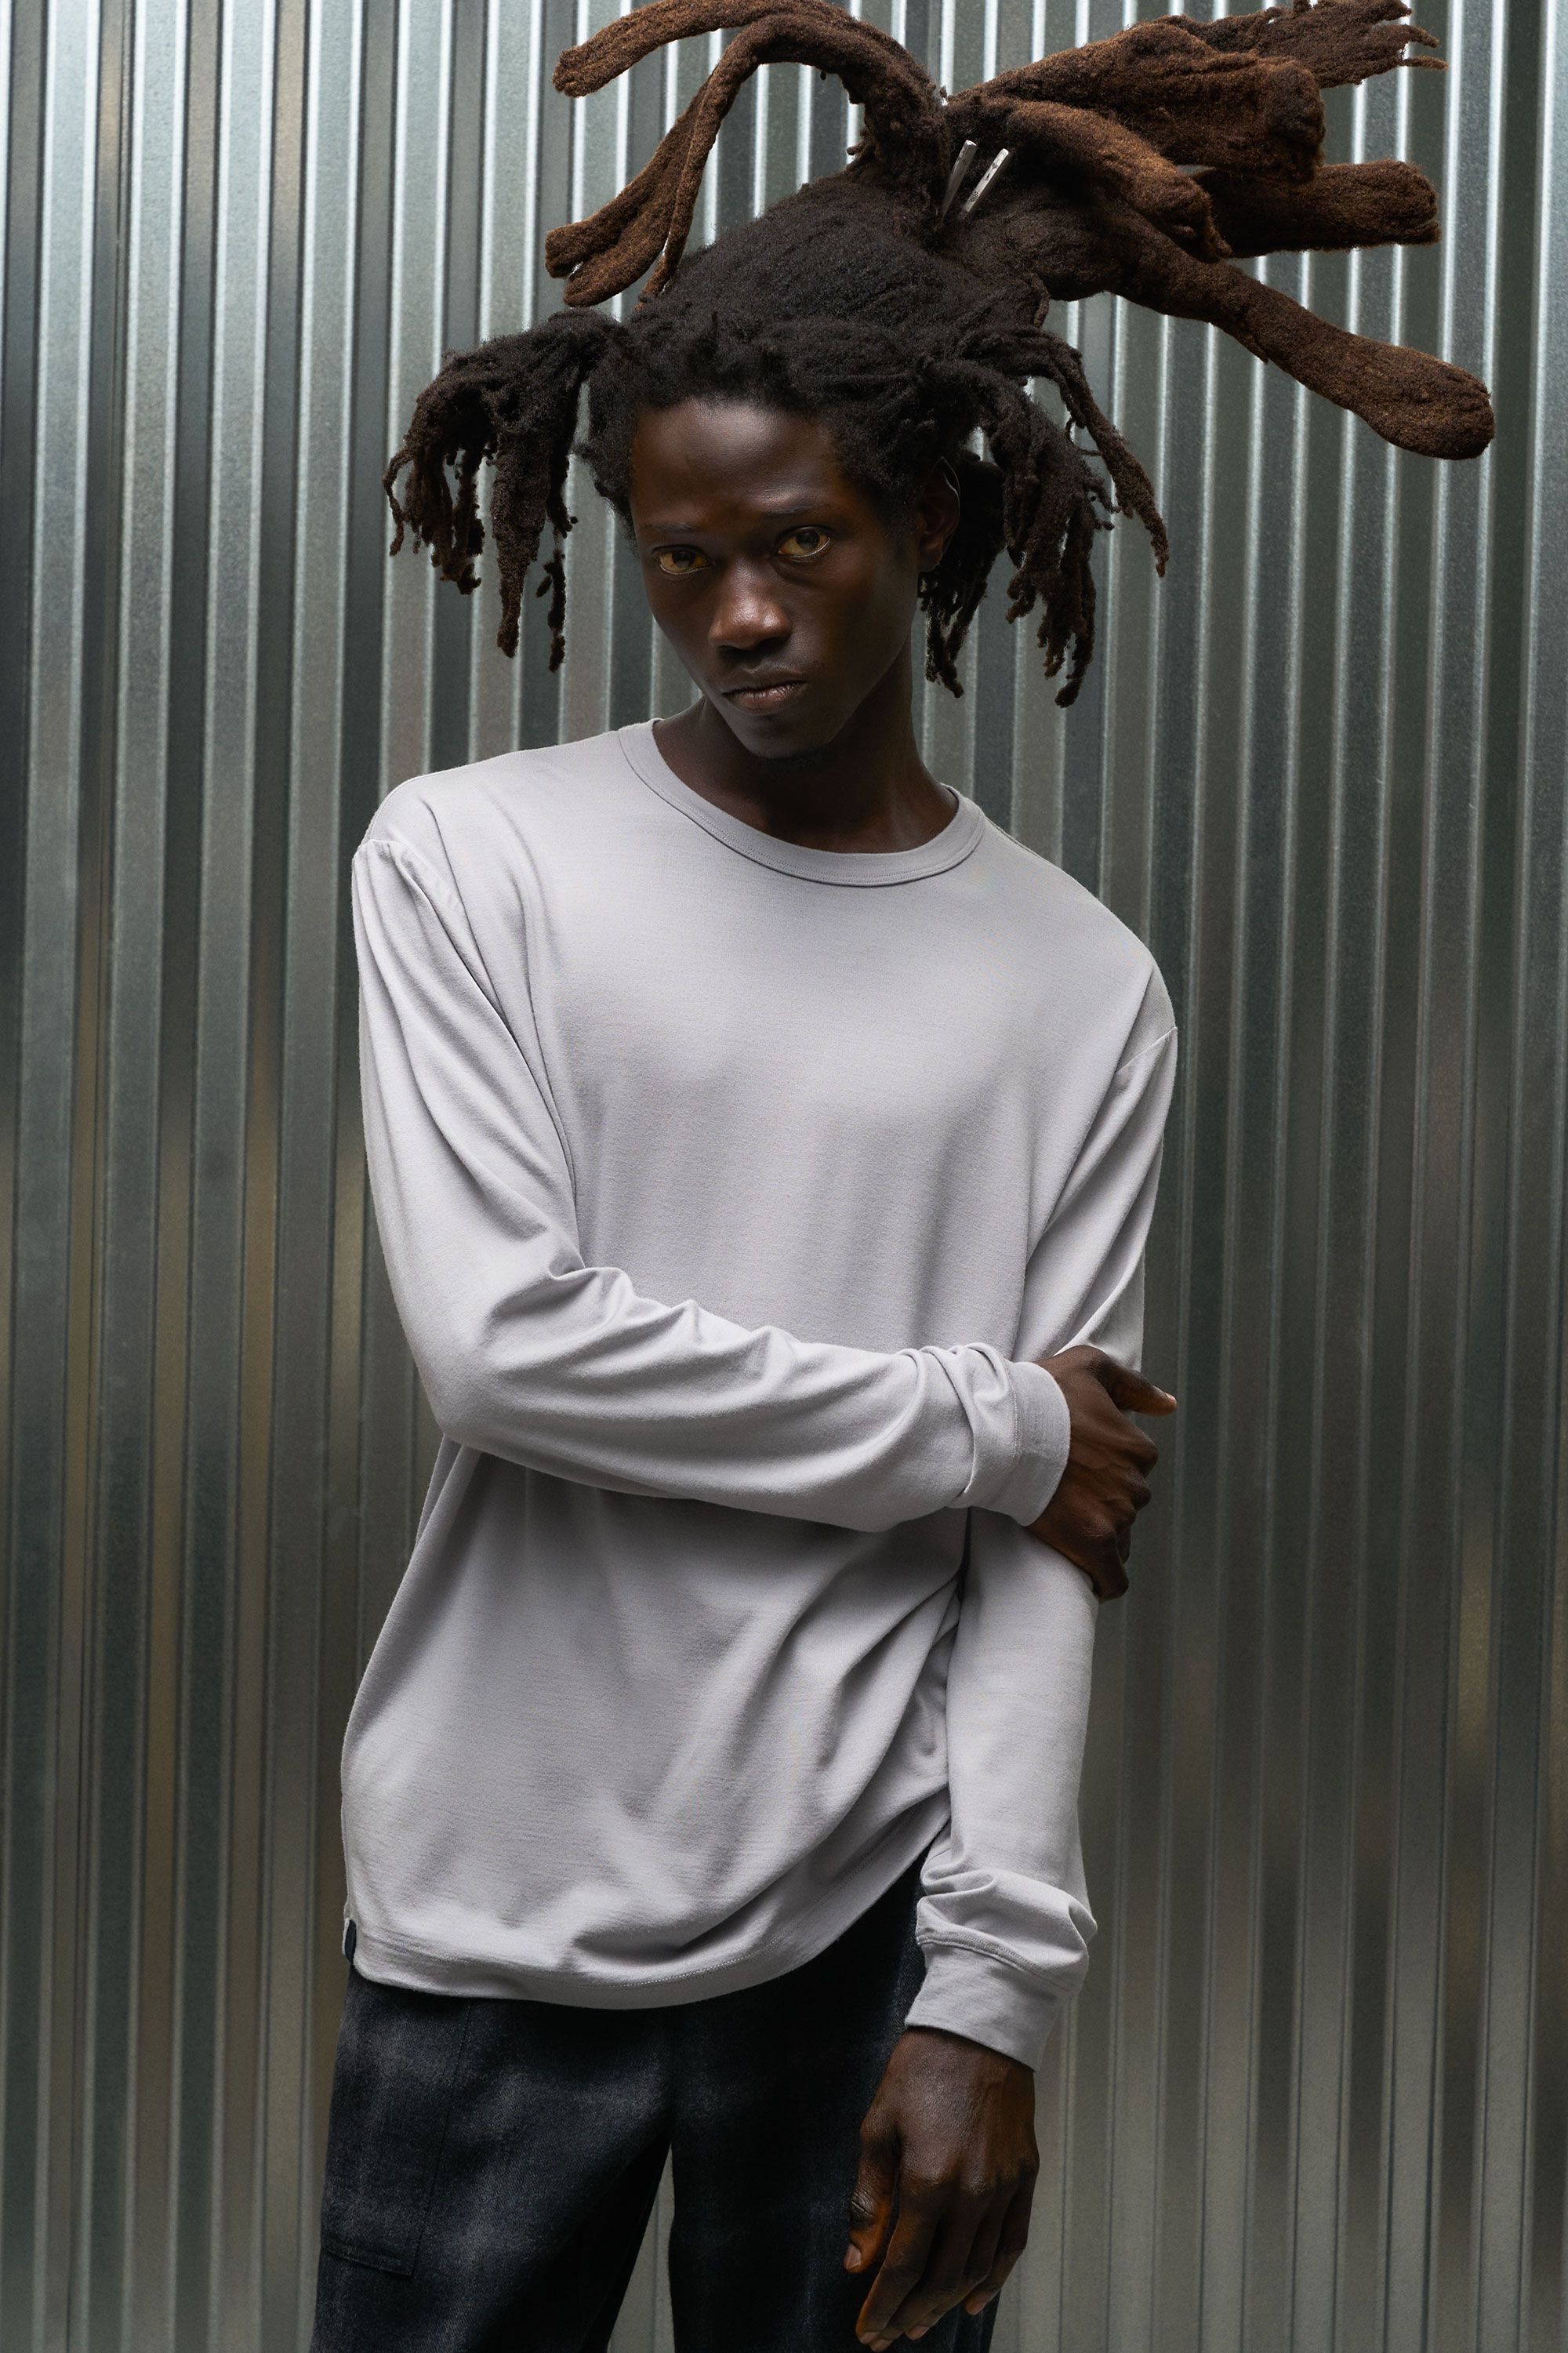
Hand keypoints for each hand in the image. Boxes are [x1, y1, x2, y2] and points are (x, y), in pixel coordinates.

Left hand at [844, 2027, 1037, 2346]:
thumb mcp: (877, 2127)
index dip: (882, 2306)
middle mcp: (971, 2193)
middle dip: (910, 2314)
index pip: (902, 2266)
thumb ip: (868, 2199)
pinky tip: (974, 2301)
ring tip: (921, 2323)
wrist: (978, 2029)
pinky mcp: (1024, 2176)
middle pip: (941, 2278)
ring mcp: (1003, 2187)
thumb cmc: (921, 2070)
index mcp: (928, 2180)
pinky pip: (1012, 2244)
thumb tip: (857, 2260)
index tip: (866, 2331)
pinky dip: (994, 2279)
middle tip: (889, 2335)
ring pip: (977, 2269)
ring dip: (947, 2304)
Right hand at [1027, 1343, 1175, 1601]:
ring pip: (1119, 1536)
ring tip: (1064, 1523)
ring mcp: (1117, 1517)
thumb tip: (1168, 1405)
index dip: (1107, 1465)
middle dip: (1104, 1500)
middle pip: (1126, 1502)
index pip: (1134, 1466)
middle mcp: (1135, 1485)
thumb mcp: (1091, 1367)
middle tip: (1066, 1492)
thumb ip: (1134, 1385)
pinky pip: (1113, 1578)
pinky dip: (1105, 1580)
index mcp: (1139, 1448)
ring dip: (1098, 1533)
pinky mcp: (1094, 1544)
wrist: (1005, 1431)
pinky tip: (1092, 1578)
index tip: (1080, 1465)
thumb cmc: (1042, 1394)